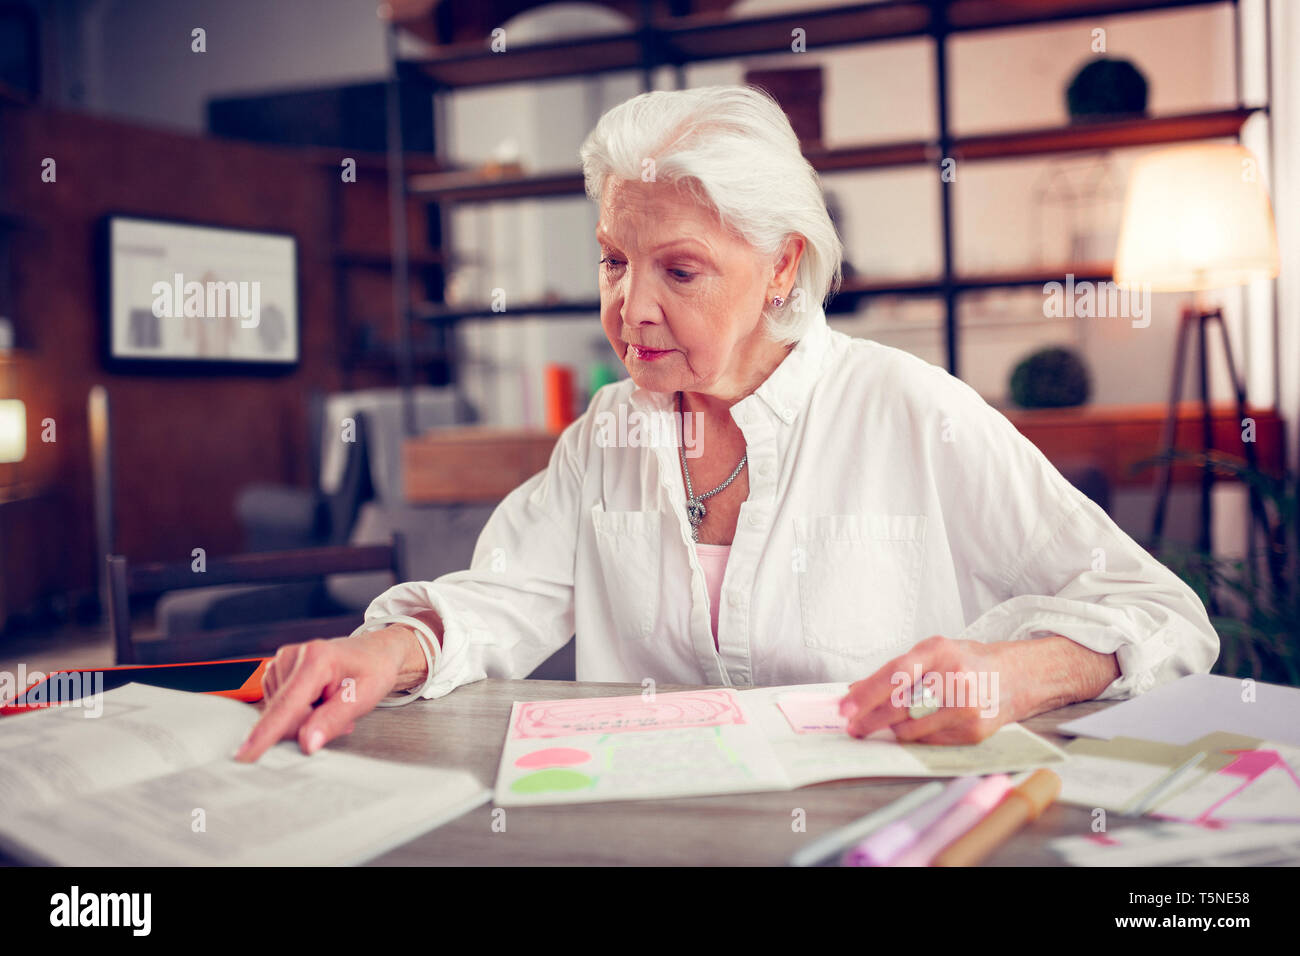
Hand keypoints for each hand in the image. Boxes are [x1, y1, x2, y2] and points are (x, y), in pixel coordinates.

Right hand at [233, 628, 414, 762]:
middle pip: (283, 715)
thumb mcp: (364, 697)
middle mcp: (292, 656)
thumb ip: (333, 721)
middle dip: (308, 726)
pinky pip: (279, 707)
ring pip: (280, 714)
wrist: (374, 652)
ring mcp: (281, 662)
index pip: (286, 705)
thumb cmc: (372, 671)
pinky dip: (298, 712)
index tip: (244, 756)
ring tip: (331, 704)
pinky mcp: (276, 670)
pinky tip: (318, 701)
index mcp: (316, 659)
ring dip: (305, 719)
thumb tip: (307, 744)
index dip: (265, 733)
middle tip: (341, 718)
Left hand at [837, 636, 1021, 744]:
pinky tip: (916, 727)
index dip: (865, 694)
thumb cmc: (965, 662)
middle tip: (853, 727)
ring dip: (891, 729)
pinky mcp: (974, 731)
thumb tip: (856, 691)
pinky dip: (915, 736)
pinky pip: (929, 741)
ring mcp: (966, 706)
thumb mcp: (931, 653)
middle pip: (900, 706)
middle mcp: (954, 678)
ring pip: (911, 728)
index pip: (895, 674)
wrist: (1016, 676)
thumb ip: (895, 670)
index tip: (843, 708)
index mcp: (939, 652)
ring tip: (886, 724)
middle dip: (869, 720)